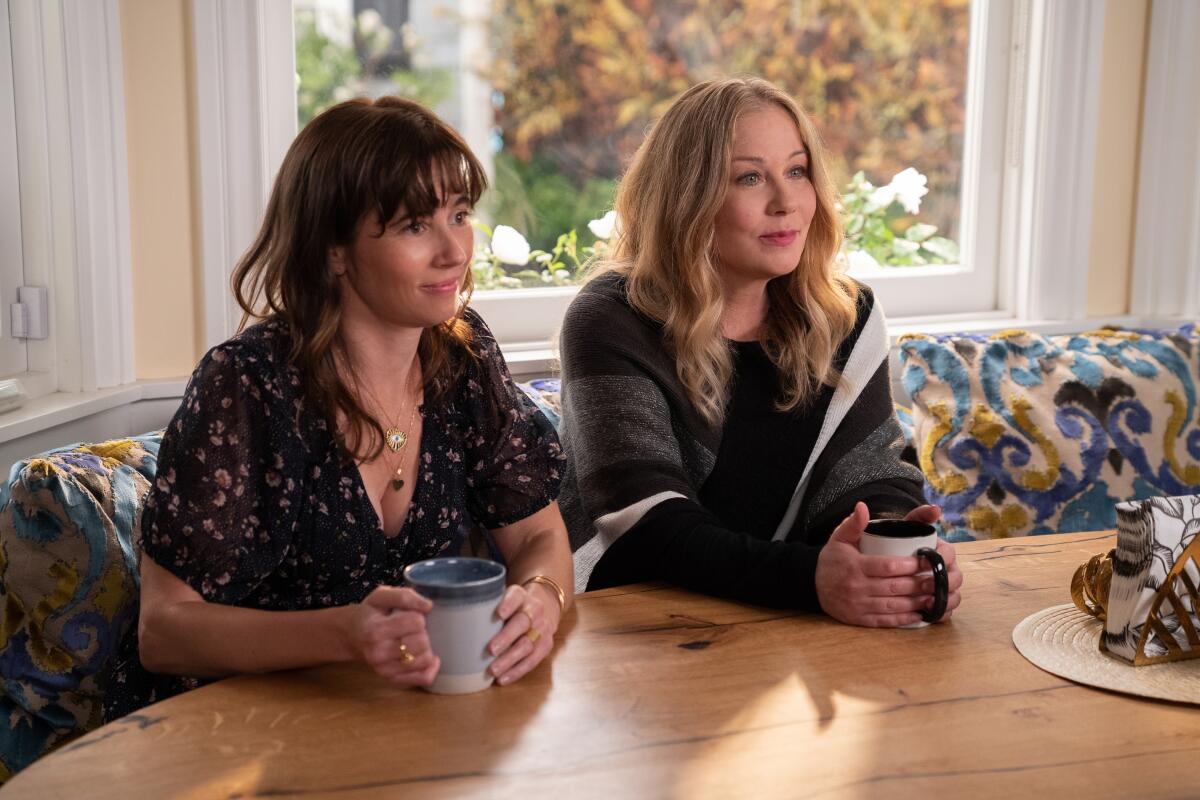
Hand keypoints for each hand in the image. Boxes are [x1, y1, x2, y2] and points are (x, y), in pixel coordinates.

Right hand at [344, 586, 438, 685]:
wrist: (351, 635)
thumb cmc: (370, 613)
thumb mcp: (381, 596)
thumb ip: (405, 596)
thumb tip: (428, 606)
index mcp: (376, 630)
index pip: (416, 622)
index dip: (418, 615)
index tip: (410, 615)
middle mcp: (378, 653)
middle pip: (422, 643)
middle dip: (423, 632)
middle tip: (413, 629)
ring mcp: (385, 669)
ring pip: (424, 661)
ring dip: (426, 648)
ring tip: (415, 641)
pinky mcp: (392, 679)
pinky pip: (423, 678)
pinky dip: (430, 668)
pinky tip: (427, 656)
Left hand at [486, 582, 561, 685]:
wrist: (543, 608)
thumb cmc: (513, 606)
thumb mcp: (502, 598)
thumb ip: (485, 606)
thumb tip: (450, 620)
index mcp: (521, 596)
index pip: (516, 596)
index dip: (508, 604)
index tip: (498, 613)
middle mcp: (534, 610)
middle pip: (522, 623)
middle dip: (506, 637)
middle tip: (490, 650)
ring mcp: (542, 628)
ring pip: (528, 645)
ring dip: (510, 659)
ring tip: (493, 670)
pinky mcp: (545, 645)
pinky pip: (533, 660)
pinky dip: (517, 671)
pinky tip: (504, 678)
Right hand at [815, 502, 961, 626]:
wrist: (812, 584)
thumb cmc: (832, 559)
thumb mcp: (839, 538)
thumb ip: (853, 523)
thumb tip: (863, 507)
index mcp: (854, 566)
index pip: (888, 566)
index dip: (910, 565)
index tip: (926, 560)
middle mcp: (856, 587)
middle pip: (894, 587)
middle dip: (919, 584)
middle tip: (937, 579)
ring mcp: (858, 605)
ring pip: (893, 605)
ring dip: (916, 602)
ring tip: (934, 596)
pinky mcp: (860, 619)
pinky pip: (885, 620)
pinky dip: (904, 618)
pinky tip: (919, 612)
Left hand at [902, 504, 963, 621]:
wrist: (880, 564)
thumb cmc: (893, 544)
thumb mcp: (902, 527)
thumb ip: (916, 516)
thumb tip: (936, 509)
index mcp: (940, 550)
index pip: (949, 553)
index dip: (943, 557)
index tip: (927, 559)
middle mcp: (945, 569)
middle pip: (956, 576)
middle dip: (946, 581)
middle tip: (926, 584)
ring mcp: (943, 587)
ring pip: (954, 595)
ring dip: (946, 599)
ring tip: (930, 602)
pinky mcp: (936, 602)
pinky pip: (945, 610)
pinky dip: (941, 613)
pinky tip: (931, 614)